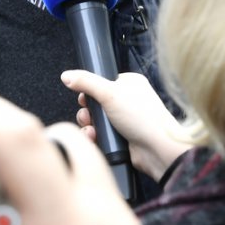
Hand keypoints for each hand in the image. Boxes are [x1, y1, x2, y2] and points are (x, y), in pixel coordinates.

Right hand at [61, 71, 189, 182]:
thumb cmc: (142, 117)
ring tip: (91, 130)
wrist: (157, 150)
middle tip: (88, 116)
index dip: (89, 91)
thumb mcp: (110, 93)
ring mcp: (125, 121)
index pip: (102, 82)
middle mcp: (128, 101)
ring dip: (88, 126)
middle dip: (87, 112)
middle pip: (95, 103)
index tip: (84, 98)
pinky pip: (101, 135)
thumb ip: (86, 82)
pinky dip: (95, 138)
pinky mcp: (122, 138)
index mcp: (129, 84)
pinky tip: (94, 139)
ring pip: (96, 121)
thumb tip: (67, 75)